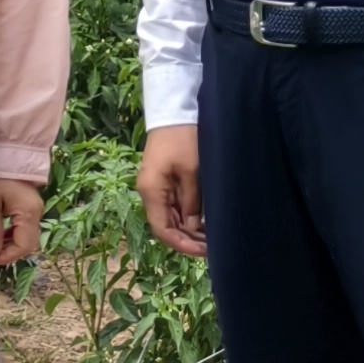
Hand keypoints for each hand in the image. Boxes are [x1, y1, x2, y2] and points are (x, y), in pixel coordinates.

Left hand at [0, 174, 43, 270]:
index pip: (24, 245)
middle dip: (10, 253)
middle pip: (28, 243)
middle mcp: (37, 213)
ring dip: (11, 245)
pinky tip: (0, 237)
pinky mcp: (31, 208)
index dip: (8, 256)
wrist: (6, 155)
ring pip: (27, 237)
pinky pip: (25, 228)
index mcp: (28, 213)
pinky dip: (14, 236)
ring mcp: (36, 210)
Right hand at [136, 125, 204, 259]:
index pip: (162, 229)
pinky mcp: (164, 181)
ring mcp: (156, 187)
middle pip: (166, 226)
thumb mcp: (191, 171)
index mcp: (151, 191)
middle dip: (188, 239)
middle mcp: (150, 193)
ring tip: (211, 238)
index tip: (204, 251)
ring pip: (171, 218)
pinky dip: (188, 216)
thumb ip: (191, 201)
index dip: (182, 244)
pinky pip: (174, 206)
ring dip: (188, 230)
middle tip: (213, 247)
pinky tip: (204, 222)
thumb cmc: (183, 138)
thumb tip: (193, 227)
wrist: (174, 111)